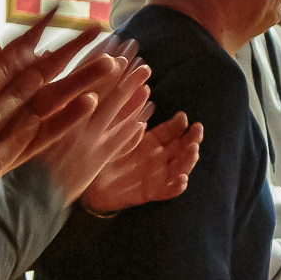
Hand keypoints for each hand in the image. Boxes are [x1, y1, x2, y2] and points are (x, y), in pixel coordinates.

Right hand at [34, 41, 153, 203]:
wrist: (24, 199)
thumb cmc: (13, 159)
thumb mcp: (18, 124)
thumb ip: (33, 95)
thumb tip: (42, 61)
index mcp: (49, 109)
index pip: (78, 75)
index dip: (96, 56)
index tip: (112, 38)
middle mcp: (71, 121)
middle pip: (100, 86)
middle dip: (119, 66)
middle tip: (135, 45)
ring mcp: (87, 140)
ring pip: (114, 108)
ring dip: (132, 88)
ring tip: (145, 69)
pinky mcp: (97, 160)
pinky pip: (120, 139)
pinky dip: (132, 124)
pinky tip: (145, 110)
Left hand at [83, 111, 202, 213]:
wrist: (83, 181)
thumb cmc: (98, 152)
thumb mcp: (112, 129)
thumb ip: (127, 112)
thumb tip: (143, 86)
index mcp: (150, 142)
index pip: (172, 131)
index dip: (180, 125)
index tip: (182, 116)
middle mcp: (156, 159)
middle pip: (181, 149)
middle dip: (192, 139)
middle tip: (197, 130)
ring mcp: (153, 176)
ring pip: (179, 169)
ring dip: (189, 160)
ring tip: (194, 150)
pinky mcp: (145, 193)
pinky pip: (165, 192)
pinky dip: (176, 188)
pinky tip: (182, 180)